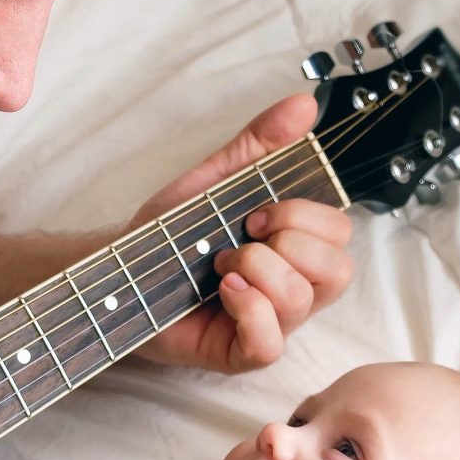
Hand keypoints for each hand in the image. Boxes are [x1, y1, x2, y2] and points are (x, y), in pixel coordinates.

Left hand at [131, 94, 353, 372]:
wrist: (119, 270)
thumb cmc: (169, 235)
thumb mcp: (216, 179)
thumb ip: (260, 145)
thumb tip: (304, 105)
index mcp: (295, 248)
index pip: (340, 232)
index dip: (303, 215)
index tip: (254, 211)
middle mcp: (292, 288)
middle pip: (338, 269)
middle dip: (288, 241)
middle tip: (240, 238)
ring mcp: (271, 323)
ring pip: (303, 301)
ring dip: (257, 271)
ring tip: (220, 267)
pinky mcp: (240, 353)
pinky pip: (270, 343)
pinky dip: (248, 310)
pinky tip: (223, 292)